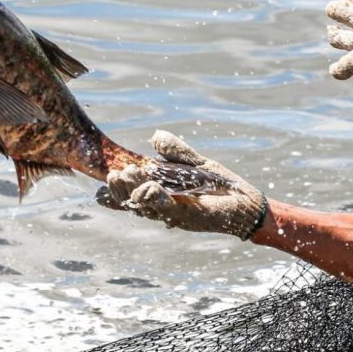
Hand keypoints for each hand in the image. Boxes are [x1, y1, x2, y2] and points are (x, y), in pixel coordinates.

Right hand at [95, 131, 267, 239]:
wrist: (246, 202)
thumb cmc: (220, 185)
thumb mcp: (195, 163)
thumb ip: (176, 151)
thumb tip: (155, 135)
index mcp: (160, 193)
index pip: (130, 193)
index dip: (114, 190)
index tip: (106, 176)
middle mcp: (162, 206)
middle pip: (131, 201)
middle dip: (119, 189)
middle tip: (114, 174)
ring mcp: (174, 213)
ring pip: (145, 206)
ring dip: (132, 191)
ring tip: (125, 176)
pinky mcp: (188, 216)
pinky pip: (167, 208)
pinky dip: (155, 198)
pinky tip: (148, 187)